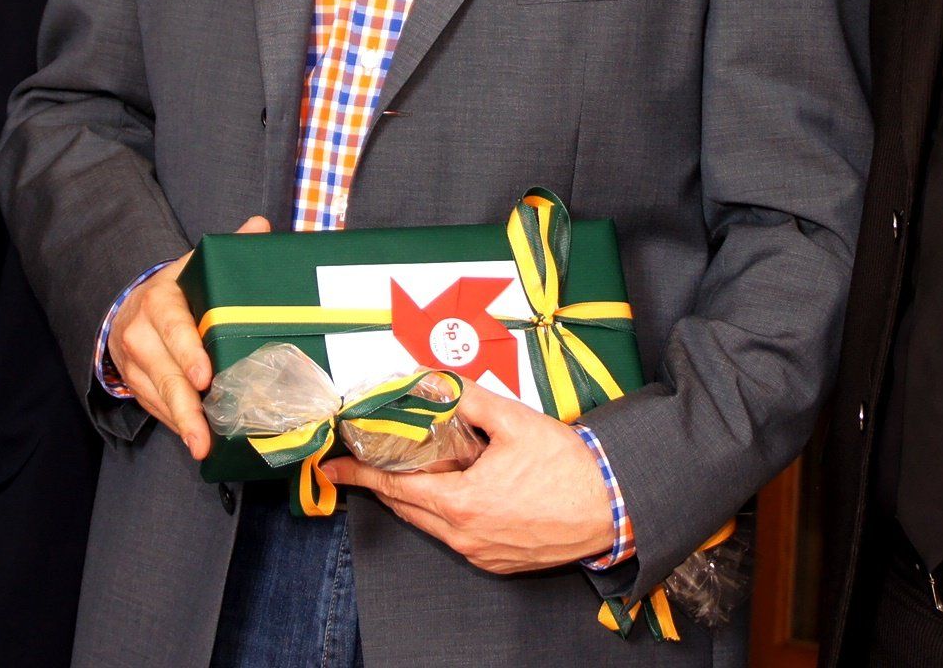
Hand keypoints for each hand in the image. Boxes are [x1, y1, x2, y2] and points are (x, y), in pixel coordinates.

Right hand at [108, 214, 269, 458]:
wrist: (131, 308)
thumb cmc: (178, 291)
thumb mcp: (197, 266)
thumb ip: (228, 249)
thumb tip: (260, 227)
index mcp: (160, 300)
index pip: (173, 326)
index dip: (188, 351)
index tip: (204, 377)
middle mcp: (140, 332)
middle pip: (163, 372)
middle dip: (184, 405)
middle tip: (203, 432)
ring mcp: (135, 363)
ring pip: (156, 395)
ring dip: (180, 423)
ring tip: (201, 446)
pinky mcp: (134, 384)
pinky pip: (154, 408)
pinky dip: (174, 423)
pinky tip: (195, 438)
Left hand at [319, 380, 612, 572]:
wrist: (610, 507)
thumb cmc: (567, 469)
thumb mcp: (514, 421)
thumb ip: (468, 397)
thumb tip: (436, 380)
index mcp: (460, 503)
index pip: (393, 488)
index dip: (359, 476)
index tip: (333, 471)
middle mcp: (464, 535)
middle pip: (407, 509)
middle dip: (384, 485)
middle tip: (369, 462)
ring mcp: (480, 552)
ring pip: (431, 525)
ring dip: (418, 499)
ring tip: (418, 470)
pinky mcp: (497, 561)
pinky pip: (457, 538)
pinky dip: (447, 514)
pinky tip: (460, 491)